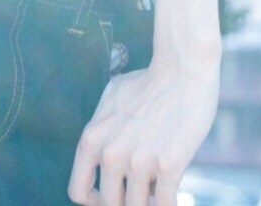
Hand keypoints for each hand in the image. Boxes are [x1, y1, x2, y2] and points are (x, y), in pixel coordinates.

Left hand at [67, 53, 219, 205]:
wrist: (183, 68)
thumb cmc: (150, 82)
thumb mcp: (111, 100)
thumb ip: (102, 130)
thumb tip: (101, 156)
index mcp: (93, 138)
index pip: (77, 191)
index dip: (94, 200)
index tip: (111, 194)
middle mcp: (111, 153)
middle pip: (110, 205)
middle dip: (125, 200)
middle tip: (140, 189)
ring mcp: (139, 162)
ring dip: (148, 201)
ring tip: (157, 186)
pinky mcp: (168, 166)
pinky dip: (169, 205)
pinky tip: (173, 196)